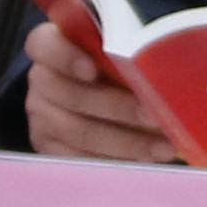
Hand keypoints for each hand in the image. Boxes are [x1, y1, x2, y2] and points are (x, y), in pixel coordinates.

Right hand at [19, 26, 180, 165]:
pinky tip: (144, 161)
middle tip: (154, 115)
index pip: (45, 45)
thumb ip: (129, 57)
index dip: (66, 57)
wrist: (97, 101)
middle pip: (72, 95)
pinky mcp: (51, 149)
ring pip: (81, 132)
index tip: (92, 69)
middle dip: (118, 107)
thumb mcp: (118, 55)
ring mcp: (42, 117)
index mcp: (51, 46)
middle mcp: (42, 80)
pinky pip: (82, 159)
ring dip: (127, 142)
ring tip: (163, 146)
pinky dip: (117, 161)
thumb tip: (164, 72)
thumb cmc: (114, 68)